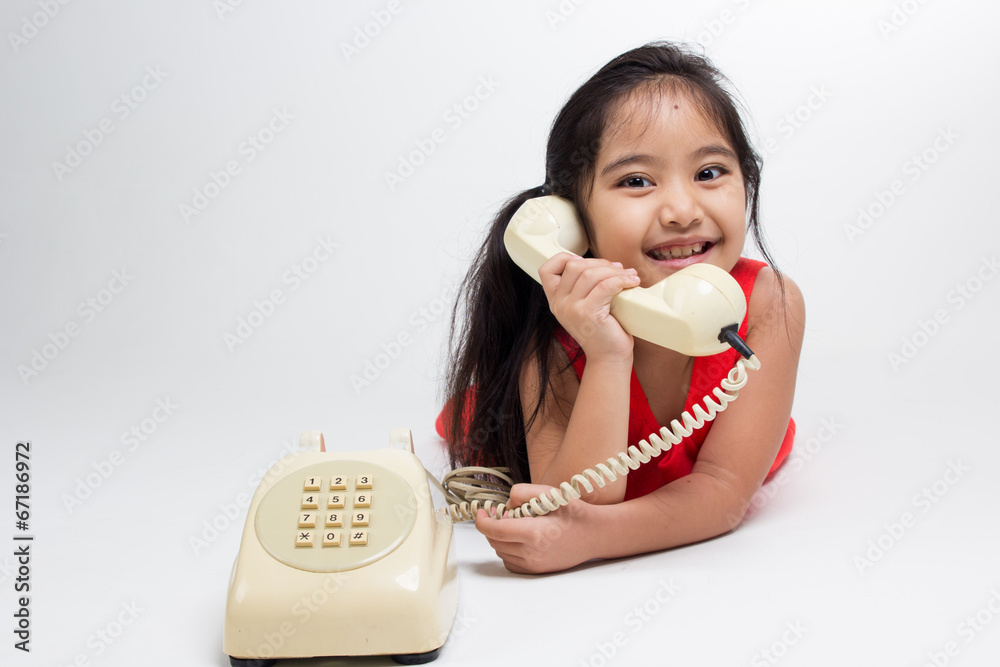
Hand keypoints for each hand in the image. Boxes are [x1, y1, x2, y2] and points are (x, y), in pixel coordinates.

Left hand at [474, 483, 601, 573]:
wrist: (595, 535)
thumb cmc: (574, 513)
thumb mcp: (550, 492)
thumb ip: (523, 492)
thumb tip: (506, 505)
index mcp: (533, 533)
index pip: (494, 530)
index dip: (482, 521)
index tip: (483, 512)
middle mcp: (531, 552)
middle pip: (495, 541)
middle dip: (492, 526)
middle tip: (502, 513)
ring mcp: (534, 564)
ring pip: (501, 552)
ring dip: (500, 538)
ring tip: (514, 524)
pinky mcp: (537, 571)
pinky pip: (510, 562)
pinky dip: (507, 550)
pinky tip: (519, 539)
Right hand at [538, 253, 638, 361]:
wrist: (608, 357)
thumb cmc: (603, 330)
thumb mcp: (584, 306)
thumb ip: (583, 287)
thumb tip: (601, 263)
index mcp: (555, 301)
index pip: (546, 269)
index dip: (565, 258)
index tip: (586, 261)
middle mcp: (559, 304)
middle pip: (574, 266)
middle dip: (600, 262)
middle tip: (618, 269)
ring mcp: (571, 309)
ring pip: (590, 273)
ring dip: (615, 271)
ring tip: (629, 275)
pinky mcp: (587, 314)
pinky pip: (605, 286)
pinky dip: (622, 280)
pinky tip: (631, 282)